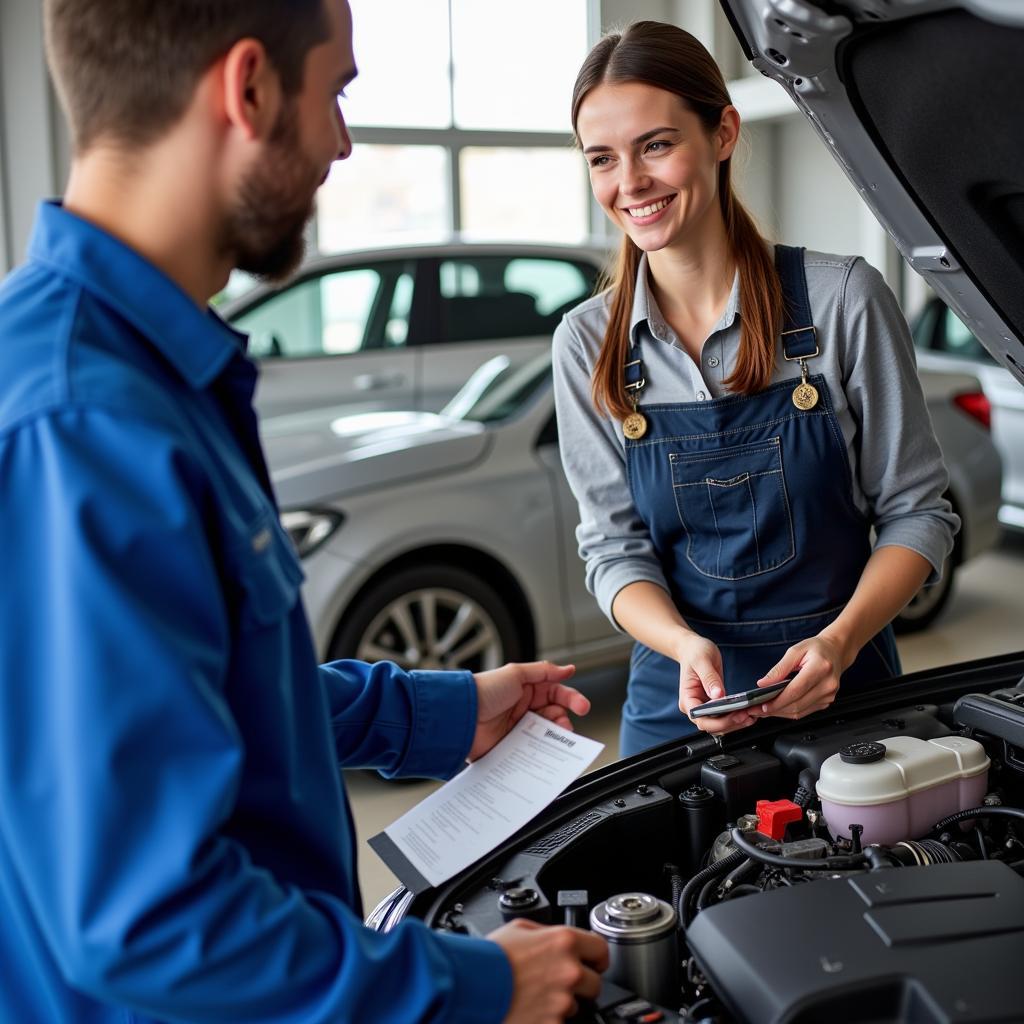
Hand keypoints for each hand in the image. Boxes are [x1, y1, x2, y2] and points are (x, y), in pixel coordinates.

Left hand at [469, 661, 588, 760]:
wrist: (461, 716)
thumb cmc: (484, 691)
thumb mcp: (516, 674)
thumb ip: (545, 671)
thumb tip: (568, 668)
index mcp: (526, 690)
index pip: (556, 693)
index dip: (571, 699)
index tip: (582, 706)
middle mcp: (523, 709)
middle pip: (554, 715)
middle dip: (564, 719)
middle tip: (567, 725)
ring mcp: (518, 729)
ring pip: (546, 734)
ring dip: (556, 735)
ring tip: (558, 737)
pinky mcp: (511, 747)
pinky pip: (532, 750)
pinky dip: (542, 750)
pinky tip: (546, 749)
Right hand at [490, 918, 608, 1022]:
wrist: (471, 986)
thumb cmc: (491, 957)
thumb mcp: (519, 928)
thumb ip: (546, 933)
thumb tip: (555, 938)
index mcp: (564, 941)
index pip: (601, 949)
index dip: (596, 956)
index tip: (593, 962)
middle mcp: (569, 971)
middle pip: (594, 983)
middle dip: (581, 983)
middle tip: (559, 982)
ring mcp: (562, 1001)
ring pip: (576, 1006)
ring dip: (561, 1002)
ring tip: (536, 995)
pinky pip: (559, 1021)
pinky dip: (548, 1018)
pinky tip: (531, 1008)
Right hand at [676, 634, 754, 734]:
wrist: (692, 648)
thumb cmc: (694, 652)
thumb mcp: (702, 661)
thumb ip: (710, 679)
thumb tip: (718, 695)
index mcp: (687, 699)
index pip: (701, 719)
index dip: (719, 721)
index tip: (736, 715)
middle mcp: (694, 706)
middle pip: (712, 726)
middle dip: (730, 724)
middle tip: (748, 715)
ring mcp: (704, 706)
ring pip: (720, 724)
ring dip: (735, 723)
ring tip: (751, 715)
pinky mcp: (713, 704)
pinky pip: (724, 716)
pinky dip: (736, 716)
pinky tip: (747, 711)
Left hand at [753, 633, 852, 719]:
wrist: (835, 651)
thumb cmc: (816, 649)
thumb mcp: (795, 651)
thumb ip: (779, 668)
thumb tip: (764, 683)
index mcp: (820, 668)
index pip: (795, 691)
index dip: (778, 701)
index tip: (763, 705)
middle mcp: (827, 684)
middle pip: (797, 705)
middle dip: (775, 710)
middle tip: (757, 710)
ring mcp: (829, 695)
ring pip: (800, 712)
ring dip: (781, 713)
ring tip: (764, 710)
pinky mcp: (827, 701)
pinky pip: (805, 711)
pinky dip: (790, 711)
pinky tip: (778, 708)